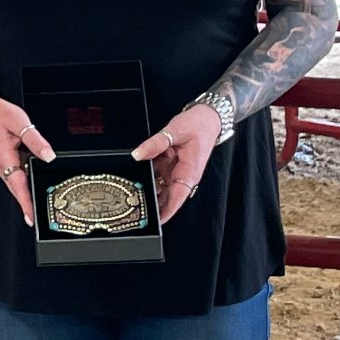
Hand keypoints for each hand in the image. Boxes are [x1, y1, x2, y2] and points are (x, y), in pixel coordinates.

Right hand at [0, 97, 54, 225]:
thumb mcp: (20, 123)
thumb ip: (36, 141)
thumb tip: (49, 156)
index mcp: (4, 158)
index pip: (18, 186)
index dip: (25, 204)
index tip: (31, 219)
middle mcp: (1, 165)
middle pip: (17, 189)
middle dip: (27, 204)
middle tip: (39, 217)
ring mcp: (1, 164)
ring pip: (16, 183)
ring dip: (26, 193)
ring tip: (39, 202)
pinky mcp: (3, 161)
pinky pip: (15, 175)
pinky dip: (24, 181)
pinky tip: (33, 179)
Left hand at [131, 103, 222, 223]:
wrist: (207, 117)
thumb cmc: (198, 126)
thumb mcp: (174, 131)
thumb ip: (155, 143)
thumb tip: (138, 154)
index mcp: (189, 173)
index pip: (177, 198)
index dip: (167, 211)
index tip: (156, 221)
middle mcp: (183, 175)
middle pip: (166, 196)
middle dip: (153, 204)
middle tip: (135, 210)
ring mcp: (177, 171)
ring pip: (160, 186)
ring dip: (149, 189)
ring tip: (132, 195)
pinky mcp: (172, 165)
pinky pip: (158, 173)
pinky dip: (149, 175)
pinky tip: (137, 175)